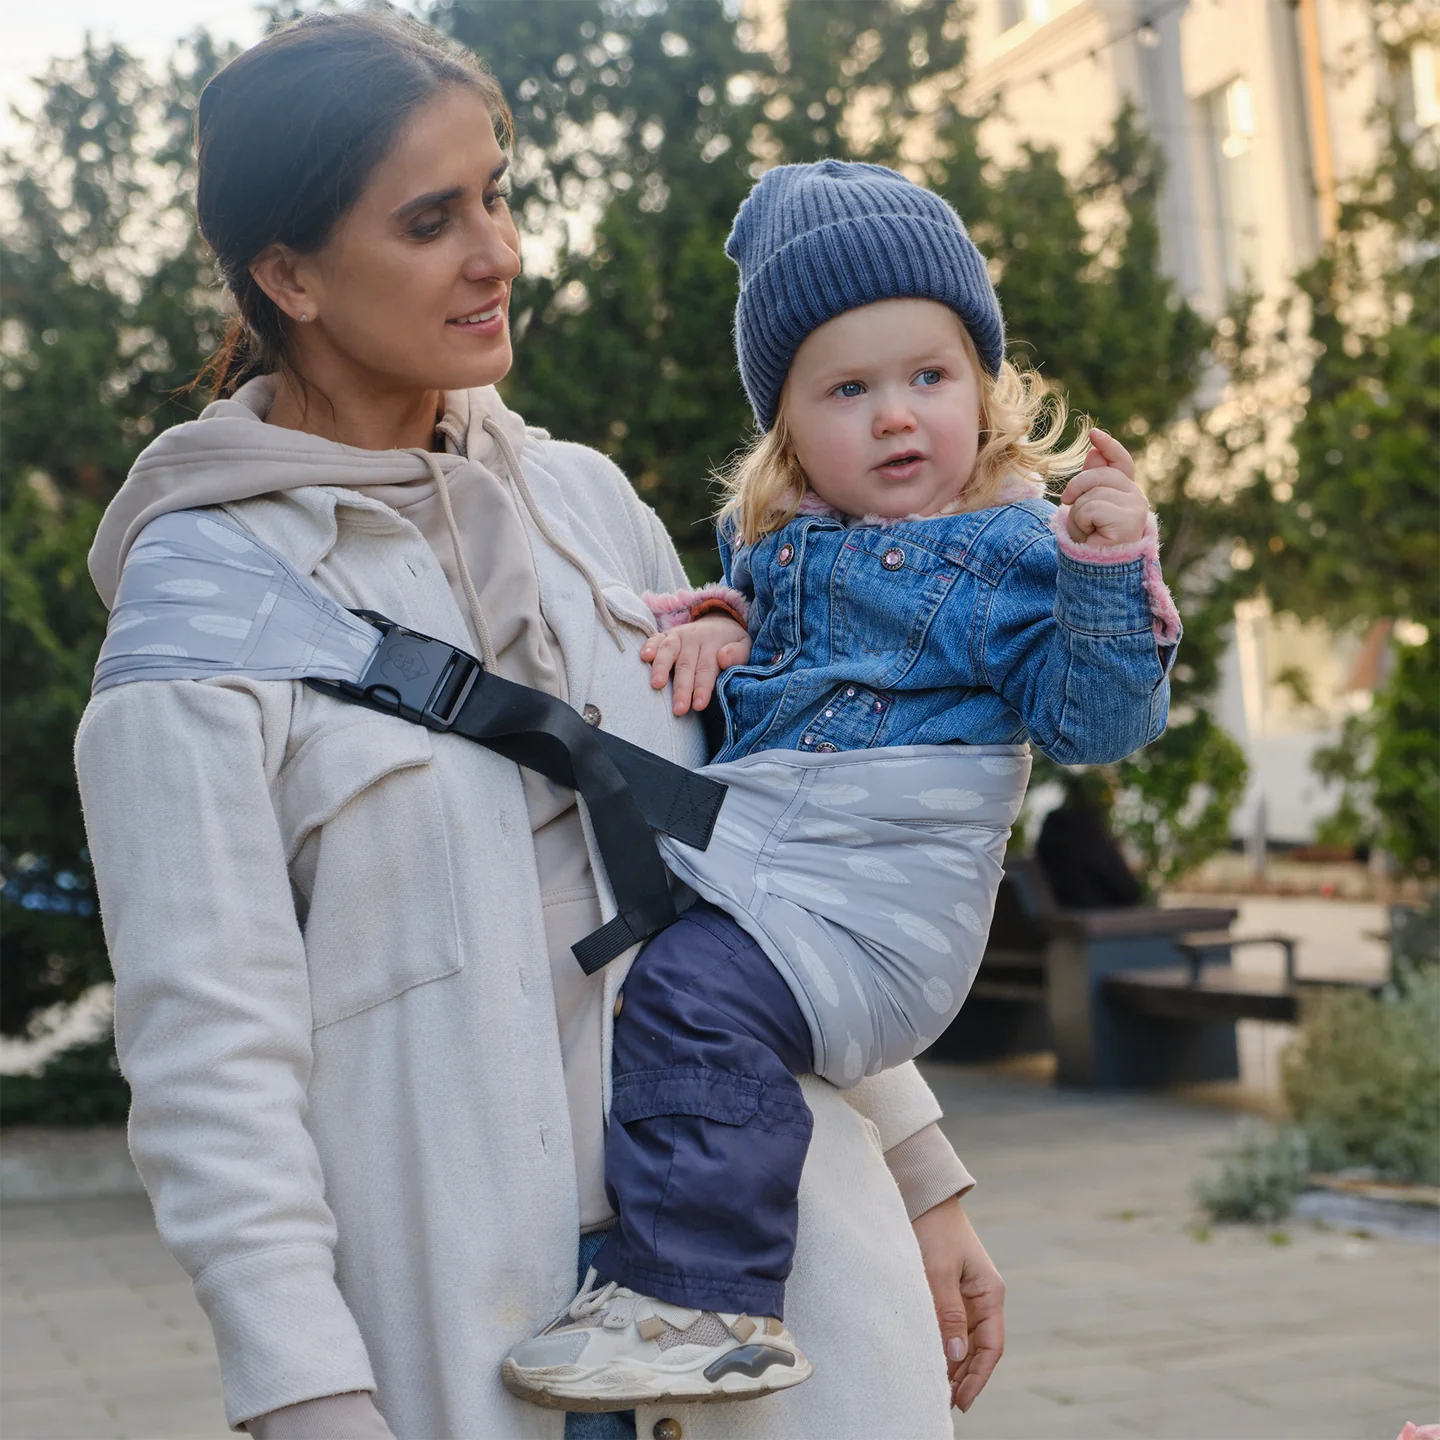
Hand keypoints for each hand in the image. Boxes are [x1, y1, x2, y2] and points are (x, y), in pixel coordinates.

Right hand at [639, 614, 750, 715]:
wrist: (719, 622)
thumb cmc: (731, 644)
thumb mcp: (744, 645)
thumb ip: (738, 654)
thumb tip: (724, 658)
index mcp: (714, 642)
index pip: (707, 668)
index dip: (702, 688)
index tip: (699, 705)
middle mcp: (694, 638)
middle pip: (686, 665)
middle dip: (682, 688)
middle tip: (679, 709)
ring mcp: (678, 635)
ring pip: (669, 651)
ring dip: (661, 667)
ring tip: (657, 684)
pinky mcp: (665, 635)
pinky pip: (655, 638)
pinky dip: (649, 646)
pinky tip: (644, 657)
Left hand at [911, 1197, 1004, 1412]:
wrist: (923, 1197)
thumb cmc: (934, 1230)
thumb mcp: (939, 1272)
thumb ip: (947, 1313)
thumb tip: (955, 1357)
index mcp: (990, 1293)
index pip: (991, 1347)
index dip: (978, 1377)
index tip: (961, 1400)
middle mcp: (981, 1298)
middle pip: (978, 1349)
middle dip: (964, 1377)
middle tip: (944, 1402)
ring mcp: (965, 1296)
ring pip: (963, 1341)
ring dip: (952, 1365)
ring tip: (935, 1389)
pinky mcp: (947, 1291)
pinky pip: (949, 1326)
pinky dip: (942, 1345)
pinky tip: (930, 1360)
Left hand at [1061, 428, 1147, 547]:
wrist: (1097, 571)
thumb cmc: (1091, 541)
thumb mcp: (1086, 505)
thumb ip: (1091, 480)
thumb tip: (1094, 450)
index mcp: (1126, 491)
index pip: (1120, 462)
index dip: (1108, 446)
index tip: (1093, 433)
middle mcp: (1135, 497)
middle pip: (1099, 474)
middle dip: (1077, 489)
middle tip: (1072, 509)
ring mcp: (1135, 508)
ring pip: (1092, 493)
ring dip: (1077, 514)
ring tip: (1086, 531)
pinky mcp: (1128, 519)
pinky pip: (1092, 508)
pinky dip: (1082, 522)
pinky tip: (1092, 535)